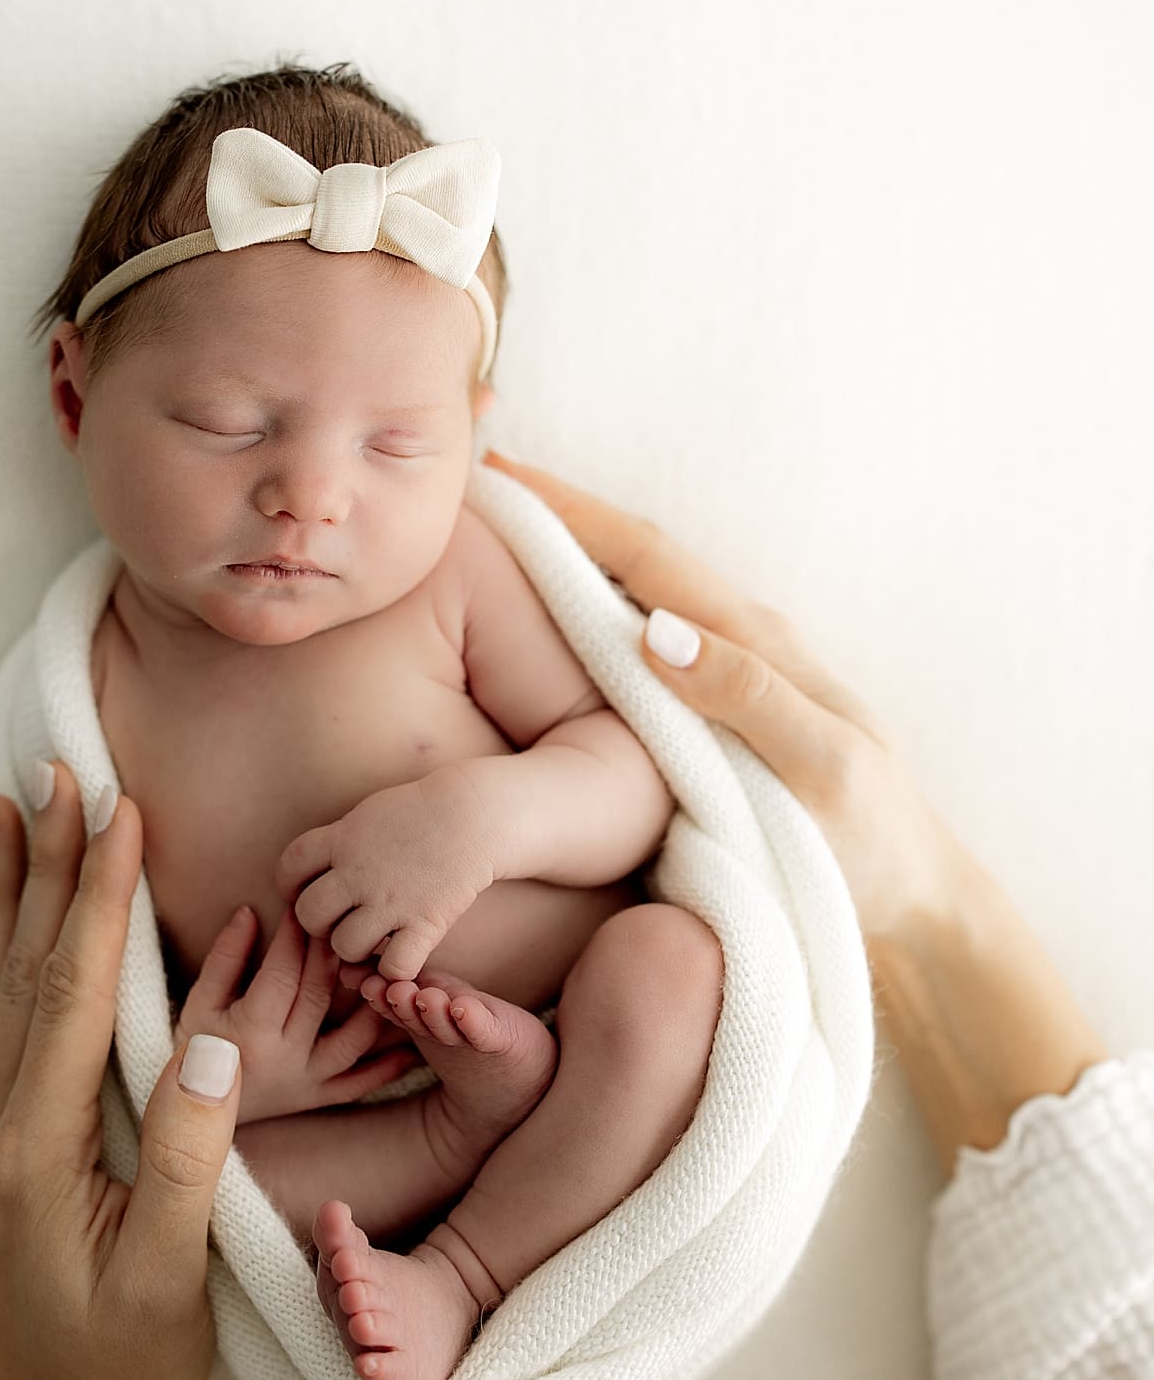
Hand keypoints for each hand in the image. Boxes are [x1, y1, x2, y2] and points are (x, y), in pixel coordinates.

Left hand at [0, 764, 240, 1379]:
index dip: (98, 901)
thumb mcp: (169, 1277)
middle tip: (56, 773)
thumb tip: (207, 1040)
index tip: (120, 816)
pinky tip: (8, 916)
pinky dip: (2, 949)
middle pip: (23, 971)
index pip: (73, 997)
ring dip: (8, 893)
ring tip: (5, 811)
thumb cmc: (128, 1365)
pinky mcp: (2, 1140)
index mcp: (36, 1152)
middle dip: (45, 867)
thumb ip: (186, 1159)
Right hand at [173, 903, 423, 1121]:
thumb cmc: (194, 1046)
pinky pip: (361, 1083)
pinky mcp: (319, 1097)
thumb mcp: (199, 1002)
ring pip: (353, 1040)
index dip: (294, 936)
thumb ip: (224, 958)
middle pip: (320, 996)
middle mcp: (284, 1059)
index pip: (281, 974)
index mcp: (250, 1033)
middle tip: (350, 917)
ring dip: (374, 1002)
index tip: (303, 905)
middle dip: (334, 953)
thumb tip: (249, 911)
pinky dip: (389, 1065)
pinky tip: (411, 1039)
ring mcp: (306, 1081)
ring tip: (388, 966)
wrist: (192, 1111)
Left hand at [275, 767, 497, 981]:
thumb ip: (339, 841)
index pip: (289, 867)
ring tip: (371, 937)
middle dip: (318, 924)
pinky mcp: (425, 922)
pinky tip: (403, 953)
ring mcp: (391, 899)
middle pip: (309, 914)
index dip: (290, 885)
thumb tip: (312, 866)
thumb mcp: (369, 814)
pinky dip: (395, 969)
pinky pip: (395, 966)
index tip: (305, 890)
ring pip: (344, 946)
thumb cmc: (421, 812)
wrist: (476, 814)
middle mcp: (359, 871)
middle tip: (339, 920)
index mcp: (343, 839)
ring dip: (354, 949)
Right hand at [483, 449, 968, 939]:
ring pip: (624, 604)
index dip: (568, 512)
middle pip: (627, 562)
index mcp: (754, 641)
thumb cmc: (871, 846)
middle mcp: (732, 643)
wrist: (913, 903)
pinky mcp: (707, 719)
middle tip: (466, 495)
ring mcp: (719, 679)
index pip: (646, 555)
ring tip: (481, 547)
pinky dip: (575, 626)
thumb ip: (750, 700)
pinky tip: (534, 637)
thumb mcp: (824, 771)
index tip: (496, 475)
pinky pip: (626, 656)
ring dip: (558, 568)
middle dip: (549, 521)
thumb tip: (657, 632)